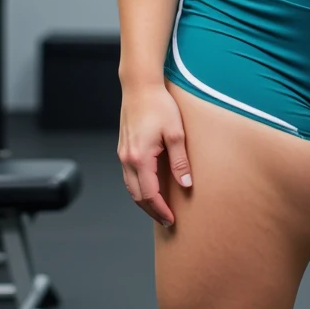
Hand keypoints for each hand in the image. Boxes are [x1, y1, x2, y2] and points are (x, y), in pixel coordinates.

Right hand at [118, 82, 192, 226]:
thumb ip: (180, 161)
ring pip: (131, 188)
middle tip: (167, 221)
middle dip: (152, 211)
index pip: (149, 194)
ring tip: (159, 210)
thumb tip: (186, 184)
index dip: (161, 210)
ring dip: (144, 202)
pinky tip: (150, 190)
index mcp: (140, 158)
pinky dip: (139, 188)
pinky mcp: (123, 149)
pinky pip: (129, 177)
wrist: (140, 86)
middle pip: (137, 196)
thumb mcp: (176, 133)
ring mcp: (123, 154)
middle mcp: (127, 159)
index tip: (171, 220)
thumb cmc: (159, 105)